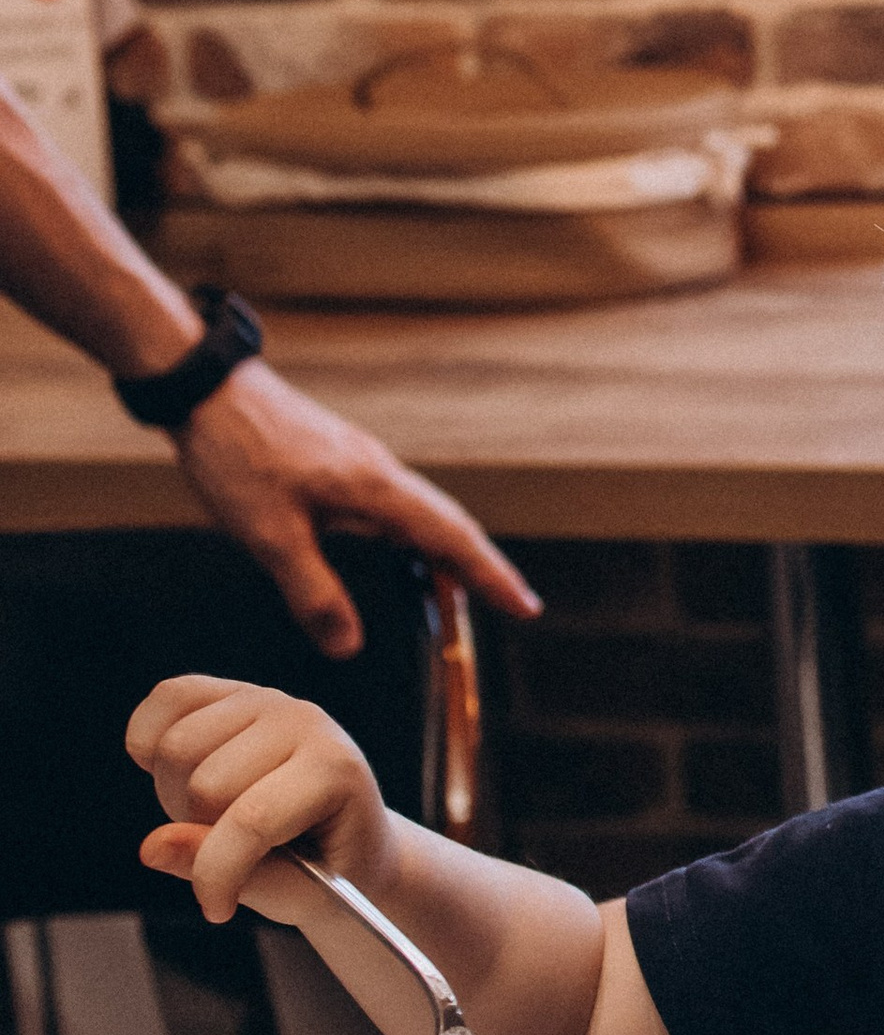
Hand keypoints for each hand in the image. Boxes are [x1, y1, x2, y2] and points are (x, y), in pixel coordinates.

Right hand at [128, 672, 389, 923]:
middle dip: (201, 832)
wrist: (346, 831)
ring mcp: (265, 699)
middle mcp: (302, 720)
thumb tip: (153, 847)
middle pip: (202, 784)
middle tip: (231, 846)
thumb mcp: (293, 891)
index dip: (217, 874)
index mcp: (334, 770)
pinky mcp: (230, 689)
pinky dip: (152, 743)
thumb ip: (230, 873)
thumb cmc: (325, 864)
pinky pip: (164, 700)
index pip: (252, 820)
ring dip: (177, 794)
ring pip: (174, 747)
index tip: (217, 910)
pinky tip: (185, 771)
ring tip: (215, 813)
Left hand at [172, 359, 538, 658]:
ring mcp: (361, 462)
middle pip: (447, 523)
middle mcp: (380, 472)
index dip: (489, 575)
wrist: (207, 388)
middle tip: (507, 605)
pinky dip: (411, 536)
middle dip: (479, 567)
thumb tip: (348, 647)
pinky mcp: (339, 460)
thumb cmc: (237, 455)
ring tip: (457, 591)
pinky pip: (393, 505)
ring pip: (419, 513)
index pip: (450, 537)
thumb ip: (313, 593)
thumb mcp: (269, 536)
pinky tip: (397, 550)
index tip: (525, 606)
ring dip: (444, 552)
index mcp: (376, 488)